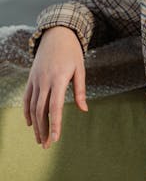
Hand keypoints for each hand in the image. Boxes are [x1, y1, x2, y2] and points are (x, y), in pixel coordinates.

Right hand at [23, 26, 87, 148]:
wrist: (56, 35)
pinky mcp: (31, 79)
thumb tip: (84, 110)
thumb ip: (81, 90)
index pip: (56, 106)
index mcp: (59, 79)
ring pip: (32, 107)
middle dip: (43, 130)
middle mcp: (45, 80)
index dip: (56, 124)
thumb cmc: (72, 52)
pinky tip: (31, 124)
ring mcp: (36, 80)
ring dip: (35, 125)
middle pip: (41, 111)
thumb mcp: (80, 69)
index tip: (56, 139)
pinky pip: (27, 98)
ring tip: (40, 140)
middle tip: (46, 146)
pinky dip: (27, 112)